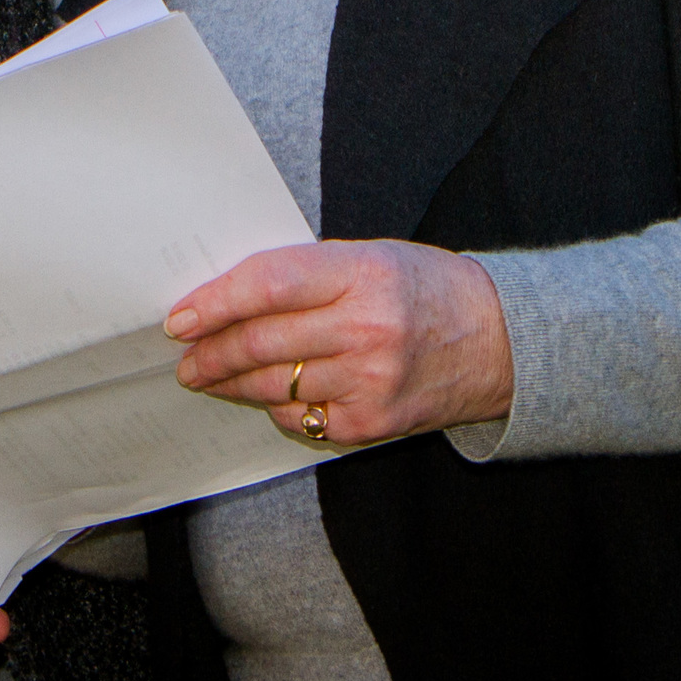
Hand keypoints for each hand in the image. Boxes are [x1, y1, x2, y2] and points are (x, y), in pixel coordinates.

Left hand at [165, 239, 513, 448]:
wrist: (499, 341)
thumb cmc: (425, 289)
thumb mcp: (372, 257)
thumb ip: (308, 274)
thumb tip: (229, 297)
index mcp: (364, 273)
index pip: (269, 284)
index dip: (216, 301)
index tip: (181, 316)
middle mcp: (367, 328)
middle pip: (263, 341)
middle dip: (211, 352)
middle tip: (185, 356)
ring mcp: (371, 381)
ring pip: (274, 384)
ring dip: (232, 383)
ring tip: (208, 376)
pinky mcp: (373, 422)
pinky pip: (303, 417)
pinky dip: (276, 407)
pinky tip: (265, 396)